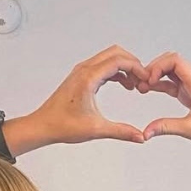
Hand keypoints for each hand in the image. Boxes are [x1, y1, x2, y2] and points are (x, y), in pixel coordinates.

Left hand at [27, 45, 148, 145]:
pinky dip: (116, 72)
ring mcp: (81, 72)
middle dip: (132, 64)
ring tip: (135, 85)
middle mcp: (84, 70)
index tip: (146, 78)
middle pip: (115, 53)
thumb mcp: (96, 129)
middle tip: (143, 80)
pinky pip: (102, 66)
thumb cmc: (62, 125)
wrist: (43, 125)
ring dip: (124, 67)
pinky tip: (124, 85)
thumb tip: (139, 136)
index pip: (118, 61)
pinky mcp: (81, 77)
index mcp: (88, 78)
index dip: (136, 67)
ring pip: (109, 58)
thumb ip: (121, 131)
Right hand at [139, 52, 190, 147]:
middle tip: (141, 83)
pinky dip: (160, 83)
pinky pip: (172, 81)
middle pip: (171, 61)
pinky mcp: (189, 90)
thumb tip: (147, 132)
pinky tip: (149, 90)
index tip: (149, 80)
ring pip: (170, 69)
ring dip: (155, 75)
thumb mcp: (190, 130)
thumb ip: (166, 127)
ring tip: (142, 87)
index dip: (159, 66)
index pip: (175, 60)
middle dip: (154, 68)